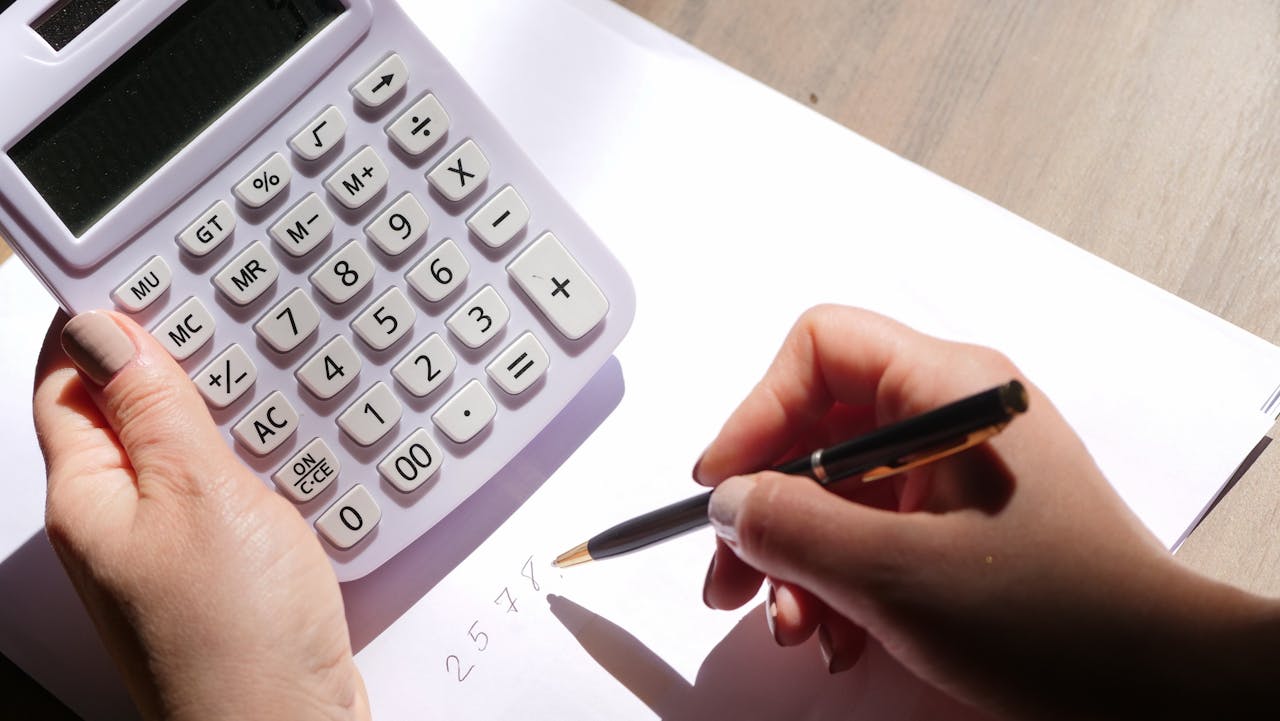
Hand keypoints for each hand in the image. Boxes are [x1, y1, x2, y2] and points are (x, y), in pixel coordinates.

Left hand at [33, 311, 369, 720]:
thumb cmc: (231, 634)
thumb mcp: (197, 494)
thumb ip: (155, 410)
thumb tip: (107, 331)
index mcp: (89, 493)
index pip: (68, 379)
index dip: (99, 321)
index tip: (149, 273)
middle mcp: (120, 518)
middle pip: (126, 408)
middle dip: (170, 356)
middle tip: (223, 310)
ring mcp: (172, 543)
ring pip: (186, 445)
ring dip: (224, 405)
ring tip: (268, 367)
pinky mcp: (223, 562)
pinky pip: (229, 486)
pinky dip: (259, 454)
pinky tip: (295, 443)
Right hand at [696, 305, 1279, 719]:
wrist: (1155, 687)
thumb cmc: (1055, 618)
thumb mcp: (897, 573)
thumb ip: (793, 529)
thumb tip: (726, 502)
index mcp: (949, 389)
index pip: (820, 350)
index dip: (758, 411)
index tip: (723, 485)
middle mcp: (950, 414)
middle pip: (817, 430)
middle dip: (767, 512)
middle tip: (731, 579)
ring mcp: (955, 469)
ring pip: (837, 492)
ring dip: (798, 563)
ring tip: (792, 628)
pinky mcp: (957, 520)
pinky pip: (870, 531)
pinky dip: (840, 582)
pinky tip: (838, 636)